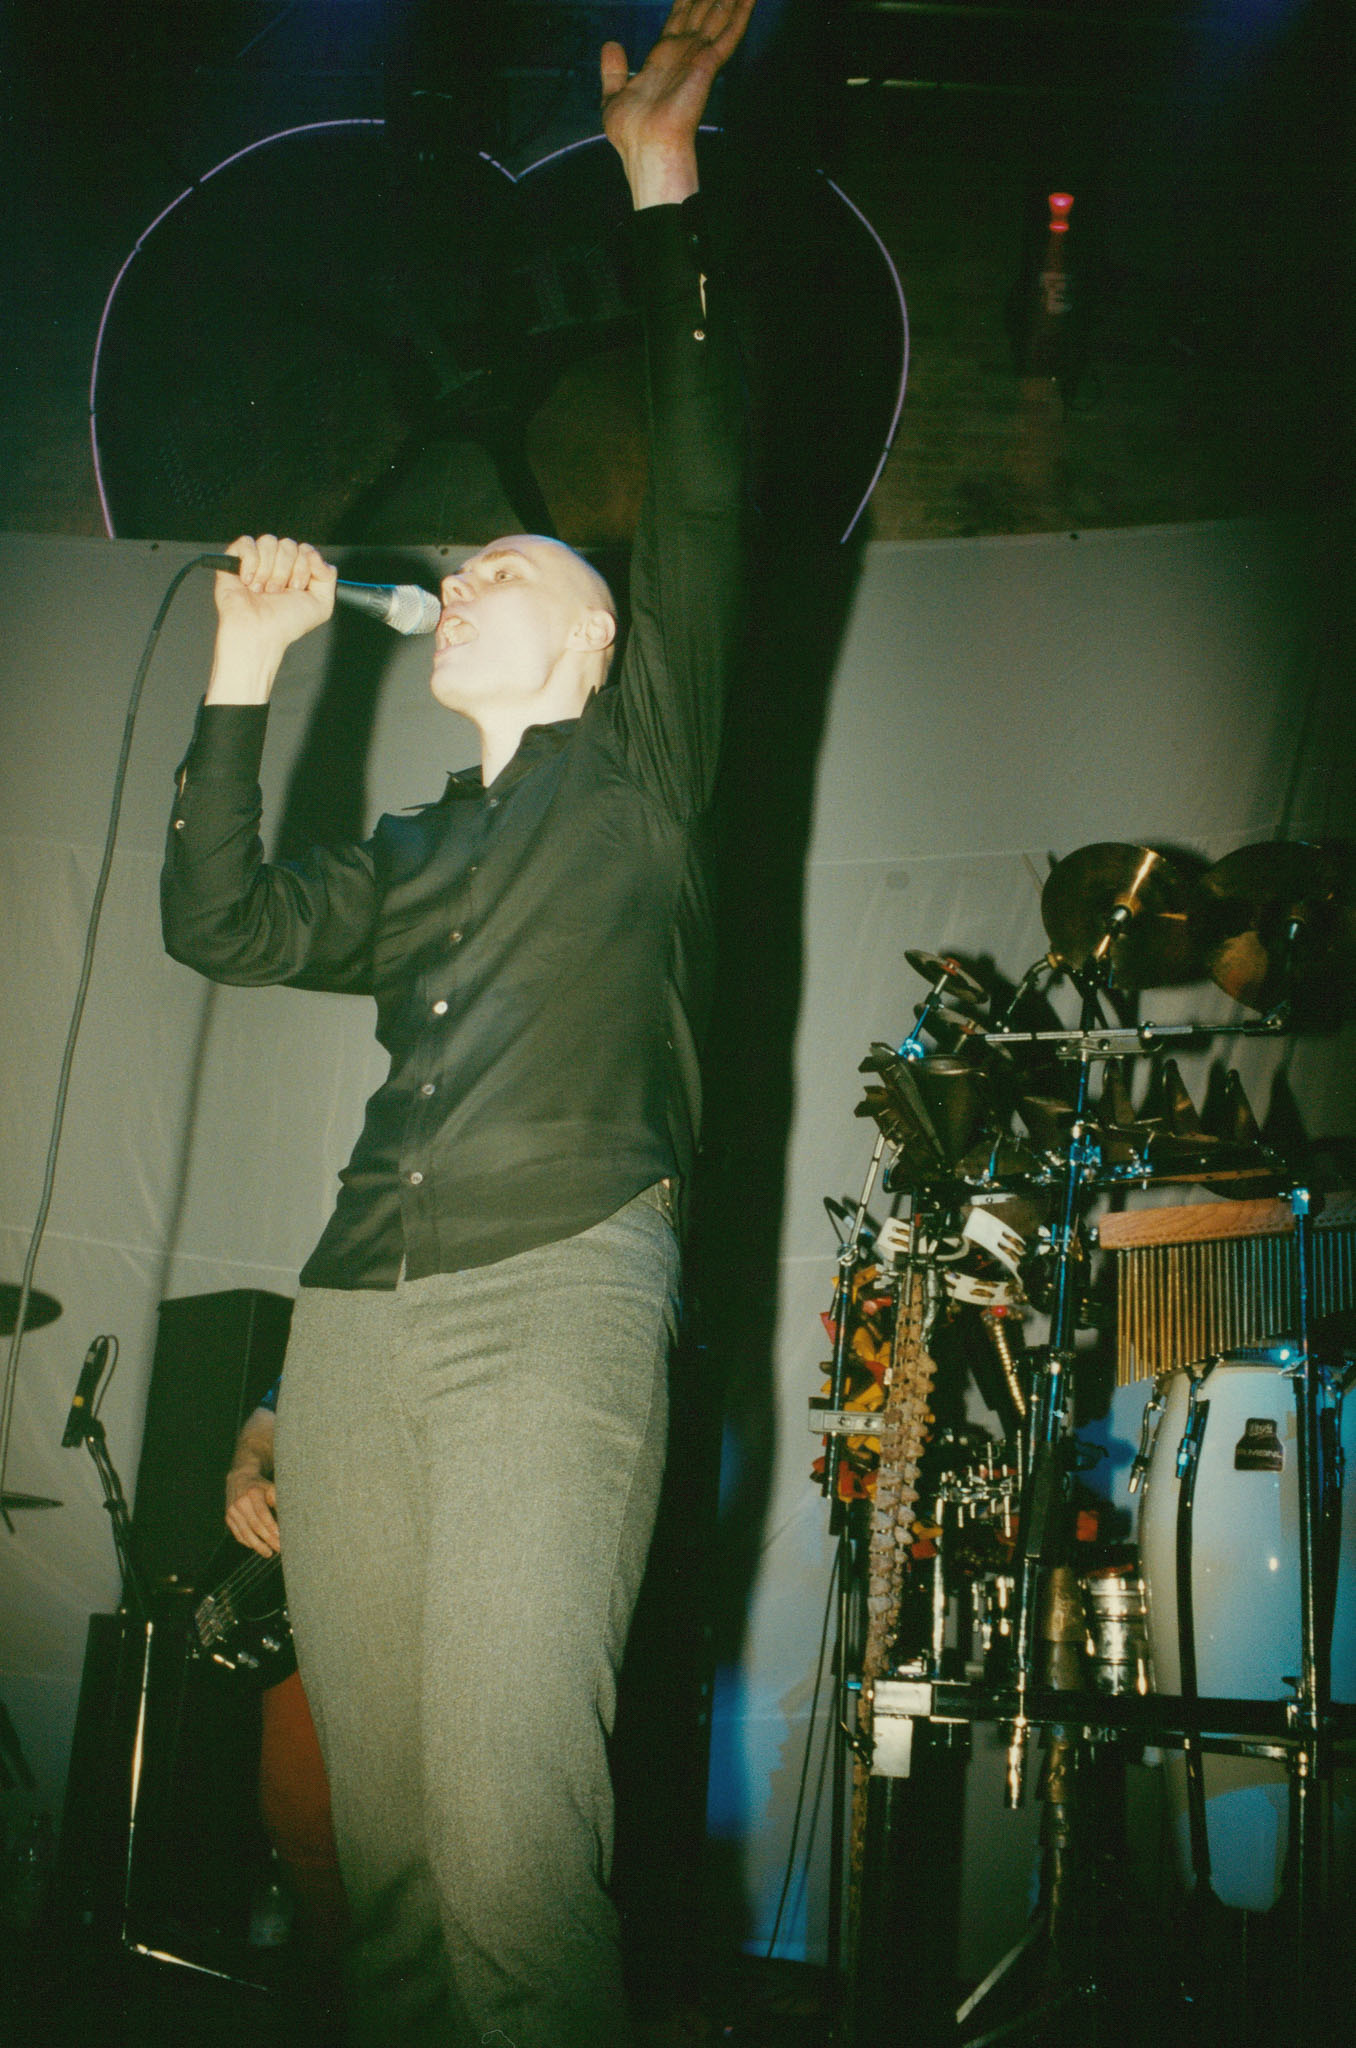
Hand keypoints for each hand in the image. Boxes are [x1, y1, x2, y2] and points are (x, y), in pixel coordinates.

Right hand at [207, 534, 336, 703]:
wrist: (259, 633)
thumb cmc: (285, 623)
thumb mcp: (322, 604)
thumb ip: (328, 576)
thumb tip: (314, 553)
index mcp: (296, 570)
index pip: (306, 549)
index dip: (304, 567)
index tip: (297, 588)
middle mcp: (277, 563)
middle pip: (289, 544)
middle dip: (286, 571)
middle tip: (277, 593)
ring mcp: (256, 560)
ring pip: (269, 542)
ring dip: (268, 570)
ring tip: (263, 591)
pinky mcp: (234, 559)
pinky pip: (247, 542)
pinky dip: (250, 563)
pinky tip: (248, 582)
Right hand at [225, 1468, 280, 1557]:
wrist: (240, 1478)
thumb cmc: (261, 1486)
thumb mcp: (271, 1487)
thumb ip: (278, 1500)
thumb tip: (288, 1517)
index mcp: (253, 1493)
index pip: (262, 1513)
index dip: (271, 1526)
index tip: (280, 1536)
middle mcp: (240, 1502)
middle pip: (255, 1525)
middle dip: (268, 1539)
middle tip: (279, 1548)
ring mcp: (232, 1511)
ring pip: (245, 1532)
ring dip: (257, 1545)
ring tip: (269, 1553)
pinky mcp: (228, 1518)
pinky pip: (238, 1534)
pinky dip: (247, 1542)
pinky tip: (256, 1547)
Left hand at [601, 0, 755, 207]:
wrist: (646, 147)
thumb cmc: (631, 133)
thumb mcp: (612, 96)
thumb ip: (612, 70)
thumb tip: (611, 45)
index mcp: (662, 59)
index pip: (678, 22)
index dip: (685, 1)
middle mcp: (682, 55)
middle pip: (700, 12)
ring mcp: (697, 58)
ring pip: (719, 16)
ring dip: (730, 0)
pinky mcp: (708, 64)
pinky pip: (729, 33)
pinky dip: (741, 13)